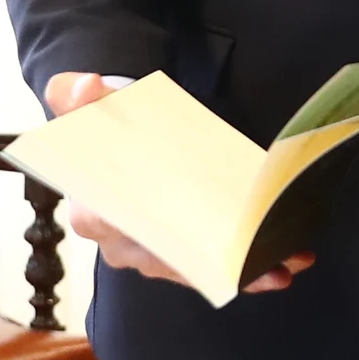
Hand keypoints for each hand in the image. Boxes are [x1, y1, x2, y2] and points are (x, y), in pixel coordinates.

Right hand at [41, 72, 313, 293]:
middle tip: (265, 255)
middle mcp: (121, 245)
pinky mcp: (180, 257)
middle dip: (218, 263)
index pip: (125, 234)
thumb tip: (87, 86)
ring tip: (285, 263)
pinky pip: (211, 272)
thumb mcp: (83, 102)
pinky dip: (246, 273)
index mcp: (92, 213)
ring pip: (198, 272)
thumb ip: (73, 92)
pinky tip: (281, 269)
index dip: (159, 241)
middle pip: (172, 261)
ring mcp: (152, 256)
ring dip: (243, 272)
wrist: (117, 139)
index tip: (195, 242)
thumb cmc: (101, 126)